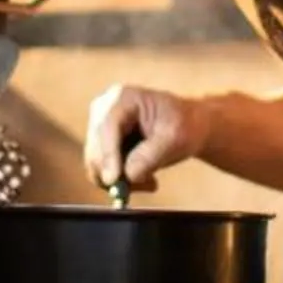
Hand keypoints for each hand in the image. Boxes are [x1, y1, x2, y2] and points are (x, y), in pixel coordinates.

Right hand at [85, 82, 205, 193]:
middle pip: (96, 148)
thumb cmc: (184, 126)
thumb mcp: (175, 140)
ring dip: (121, 181)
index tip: (113, 179)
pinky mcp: (101, 144)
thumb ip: (149, 156)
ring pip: (96, 164)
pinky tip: (144, 178)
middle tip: (148, 185)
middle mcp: (103, 110)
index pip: (107, 127)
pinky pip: (101, 171)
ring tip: (151, 182)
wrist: (187, 126)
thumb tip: (127, 175)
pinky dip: (120, 181)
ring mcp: (99, 127)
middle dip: (117, 173)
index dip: (108, 154)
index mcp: (123, 98)